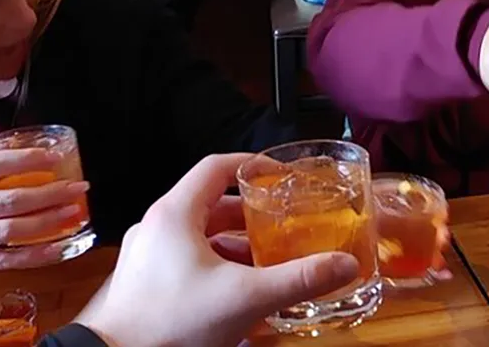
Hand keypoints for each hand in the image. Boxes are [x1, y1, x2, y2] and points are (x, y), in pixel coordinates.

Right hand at [0, 148, 89, 269]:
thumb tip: (17, 134)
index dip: (27, 159)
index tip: (55, 157)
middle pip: (10, 200)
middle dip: (49, 194)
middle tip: (79, 187)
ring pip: (9, 231)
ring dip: (47, 221)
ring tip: (73, 210)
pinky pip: (6, 260)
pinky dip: (36, 255)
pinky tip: (59, 246)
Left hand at [75, 153, 359, 346]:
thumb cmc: (171, 323)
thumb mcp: (245, 298)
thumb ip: (298, 279)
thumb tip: (344, 264)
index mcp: (175, 214)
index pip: (217, 167)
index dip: (252, 165)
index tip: (281, 173)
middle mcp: (157, 228)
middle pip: (212, 204)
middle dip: (252, 213)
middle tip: (284, 221)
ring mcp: (147, 256)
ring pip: (199, 236)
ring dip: (235, 243)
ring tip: (269, 258)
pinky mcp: (144, 283)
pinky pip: (186, 261)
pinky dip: (216, 265)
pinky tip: (241, 289)